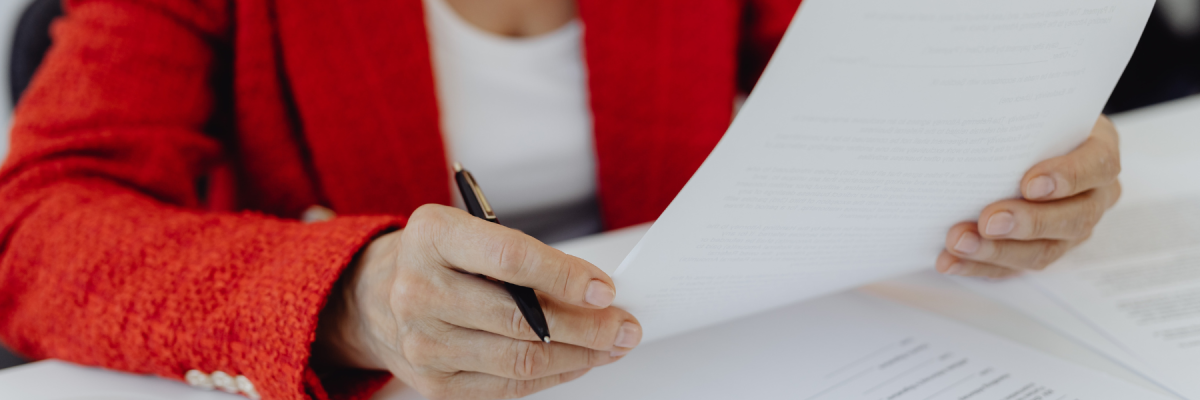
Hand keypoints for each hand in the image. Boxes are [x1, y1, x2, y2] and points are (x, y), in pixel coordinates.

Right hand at [314, 204, 641, 399]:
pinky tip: (578, 361)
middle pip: (521, 320)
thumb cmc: (435, 258)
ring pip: (520, 361)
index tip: (603, 289)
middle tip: (623, 324)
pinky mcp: (434, 384)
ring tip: (611, 344)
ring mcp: (423, 344)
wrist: (372, 298)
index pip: (509, 259)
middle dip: (586, 326)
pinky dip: (554, 376)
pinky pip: (508, 387)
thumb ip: (524, 256)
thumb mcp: (470, 232)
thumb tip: (592, 291)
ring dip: (579, 356)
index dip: (564, 277)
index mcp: (432, 237)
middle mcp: (419, 290)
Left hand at [937, 116, 1121, 277]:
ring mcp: (1070, 228)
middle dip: (1027, 222)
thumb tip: (975, 95)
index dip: (1067, 177)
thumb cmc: (1033, 121)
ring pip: (1044, 250)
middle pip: (1074, 218)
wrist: (1031, 138)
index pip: (1097, 166)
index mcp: (1099, 152)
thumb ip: (1019, 109)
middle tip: (988, 220)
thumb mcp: (1035, 106)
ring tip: (959, 243)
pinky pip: (1014, 267)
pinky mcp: (1041, 249)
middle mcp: (1094, 195)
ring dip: (997, 251)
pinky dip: (979, 265)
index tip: (1030, 183)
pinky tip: (950, 261)